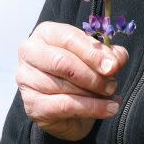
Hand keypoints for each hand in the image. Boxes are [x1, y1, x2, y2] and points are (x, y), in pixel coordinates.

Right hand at [16, 23, 129, 142]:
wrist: (69, 110)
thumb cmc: (81, 75)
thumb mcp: (99, 59)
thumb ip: (110, 55)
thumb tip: (116, 60)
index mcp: (46, 33)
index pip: (69, 39)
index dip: (94, 53)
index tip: (113, 66)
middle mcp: (30, 53)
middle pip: (63, 63)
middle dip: (92, 76)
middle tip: (112, 85)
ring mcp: (27, 79)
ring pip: (64, 86)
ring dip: (93, 93)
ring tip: (110, 96)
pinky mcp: (32, 104)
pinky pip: (65, 106)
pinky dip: (92, 108)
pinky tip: (108, 109)